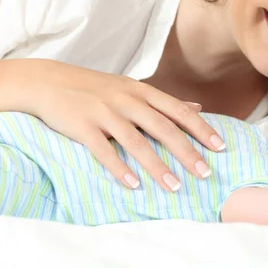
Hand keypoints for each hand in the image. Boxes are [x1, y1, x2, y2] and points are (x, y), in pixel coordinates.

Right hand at [9, 59, 224, 190]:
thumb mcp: (133, 88)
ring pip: (136, 142)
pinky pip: (104, 150)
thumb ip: (165, 101)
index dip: (201, 129)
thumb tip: (198, 108)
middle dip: (187, 152)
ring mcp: (104, 113)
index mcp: (142, 91)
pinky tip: (134, 185)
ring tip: (175, 187)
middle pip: (163, 128)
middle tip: (205, 173)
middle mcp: (127, 100)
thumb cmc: (96, 87)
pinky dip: (120, 168)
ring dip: (157, 167)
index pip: (178, 111)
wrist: (48, 81)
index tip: (220, 147)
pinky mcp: (82, 127)